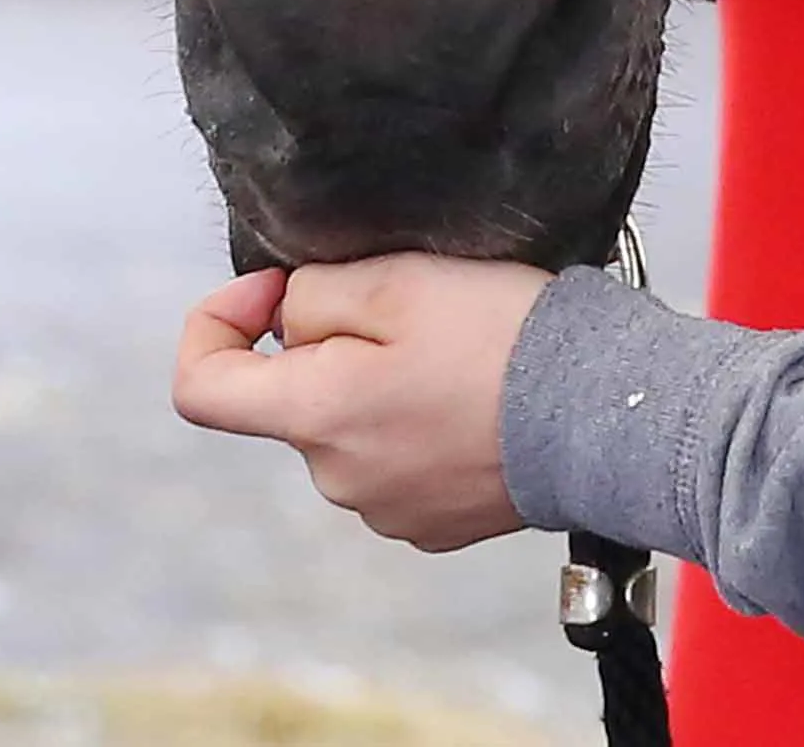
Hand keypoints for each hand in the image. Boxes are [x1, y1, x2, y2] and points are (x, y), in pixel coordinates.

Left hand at [173, 253, 552, 549]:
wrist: (603, 414)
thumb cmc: (503, 339)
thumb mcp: (400, 279)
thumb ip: (317, 293)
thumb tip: (287, 317)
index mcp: (316, 415)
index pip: (201, 388)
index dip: (215, 322)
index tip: (271, 287)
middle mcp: (337, 477)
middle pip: (295, 396)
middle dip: (334, 342)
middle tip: (413, 302)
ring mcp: (386, 509)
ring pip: (351, 425)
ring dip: (382, 382)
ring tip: (459, 347)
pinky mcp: (434, 524)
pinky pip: (398, 459)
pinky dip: (421, 421)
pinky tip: (476, 393)